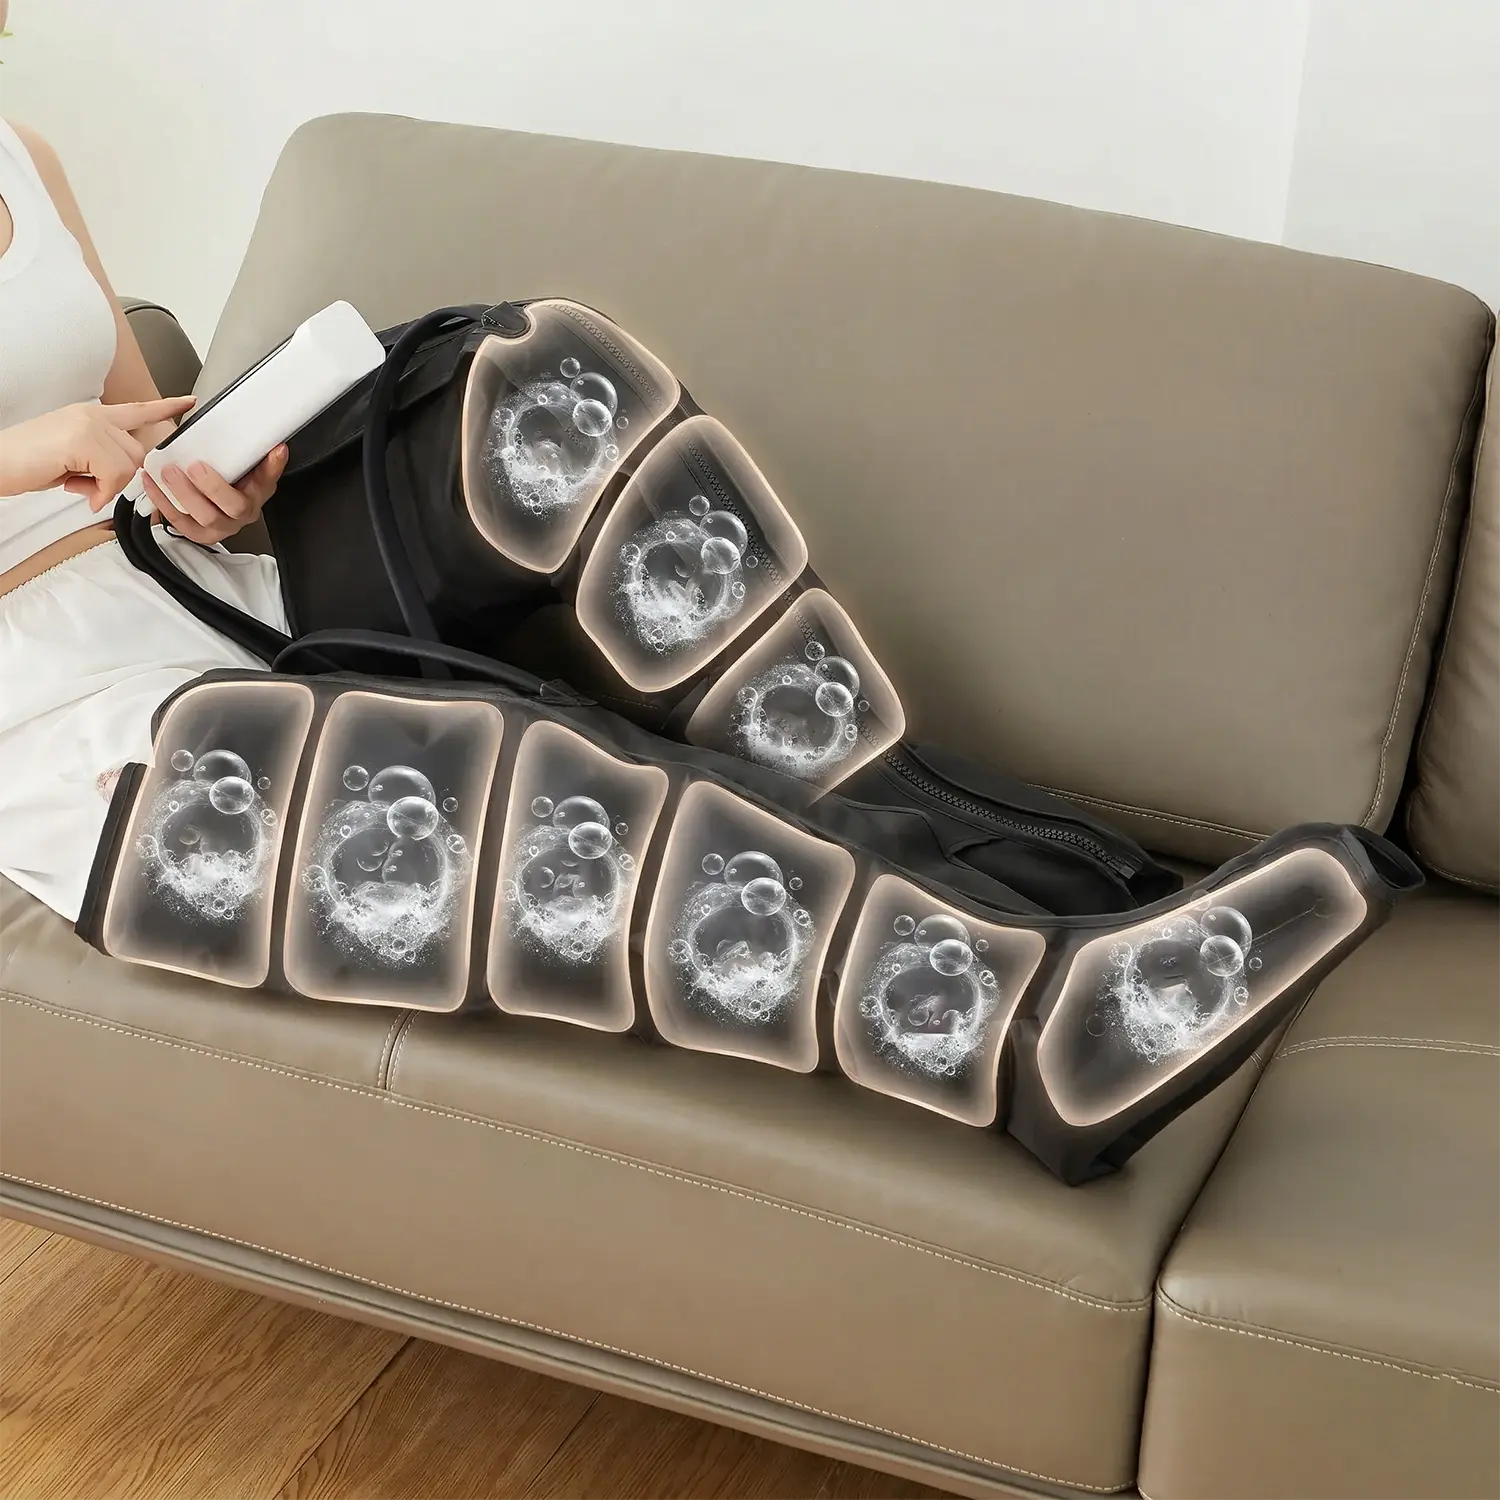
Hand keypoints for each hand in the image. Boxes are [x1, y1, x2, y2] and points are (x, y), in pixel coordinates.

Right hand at [0, 396, 195, 506]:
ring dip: (107, 486)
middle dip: (121, 478)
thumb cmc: (29, 463)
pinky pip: (114, 474)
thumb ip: (104, 460)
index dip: (165, 407)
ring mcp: (88, 425)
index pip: (137, 409)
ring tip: (76, 484)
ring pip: (128, 465)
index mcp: (92, 415)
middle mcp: (93, 415)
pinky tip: (76, 488)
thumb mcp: (75, 459)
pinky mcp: (83, 440)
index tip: (188, 401)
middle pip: (138, 452)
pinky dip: (99, 490)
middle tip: (91, 487)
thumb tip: (123, 478)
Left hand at [142, 445, 288, 544]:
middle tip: (194, 468)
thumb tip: (275, 445)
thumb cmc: (226, 479)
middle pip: (233, 507)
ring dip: (183, 495)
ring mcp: (218, 526)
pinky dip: (162, 501)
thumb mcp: (241, 465)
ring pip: (204, 518)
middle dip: (212, 487)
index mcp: (256, 494)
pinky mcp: (196, 532)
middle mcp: (240, 515)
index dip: (271, 467)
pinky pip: (178, 521)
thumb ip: (254, 454)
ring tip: (168, 472)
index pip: (268, 481)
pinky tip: (151, 482)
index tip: (273, 449)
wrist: (208, 499)